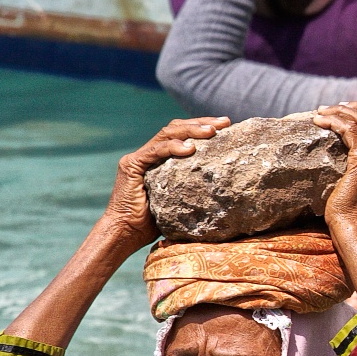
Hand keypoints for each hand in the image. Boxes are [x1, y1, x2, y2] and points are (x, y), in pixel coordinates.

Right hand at [113, 116, 228, 251]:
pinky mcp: (131, 165)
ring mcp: (140, 157)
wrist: (128, 233)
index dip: (204, 128)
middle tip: (225, 122)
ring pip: (167, 134)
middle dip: (202, 123)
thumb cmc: (157, 223)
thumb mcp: (183, 200)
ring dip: (191, 130)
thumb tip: (229, 188)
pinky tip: (190, 148)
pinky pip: (155, 151)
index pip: (183, 135)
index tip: (227, 126)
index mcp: (163, 159)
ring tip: (212, 131)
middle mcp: (150, 153)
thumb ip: (197, 188)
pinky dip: (172, 147)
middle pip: (177, 128)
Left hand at [314, 101, 356, 236]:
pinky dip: (334, 121)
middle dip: (354, 108)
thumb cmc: (355, 215)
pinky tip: (320, 121)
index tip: (352, 112)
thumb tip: (351, 157)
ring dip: (339, 111)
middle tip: (333, 107)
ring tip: (321, 111)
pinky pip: (350, 130)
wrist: (355, 229)